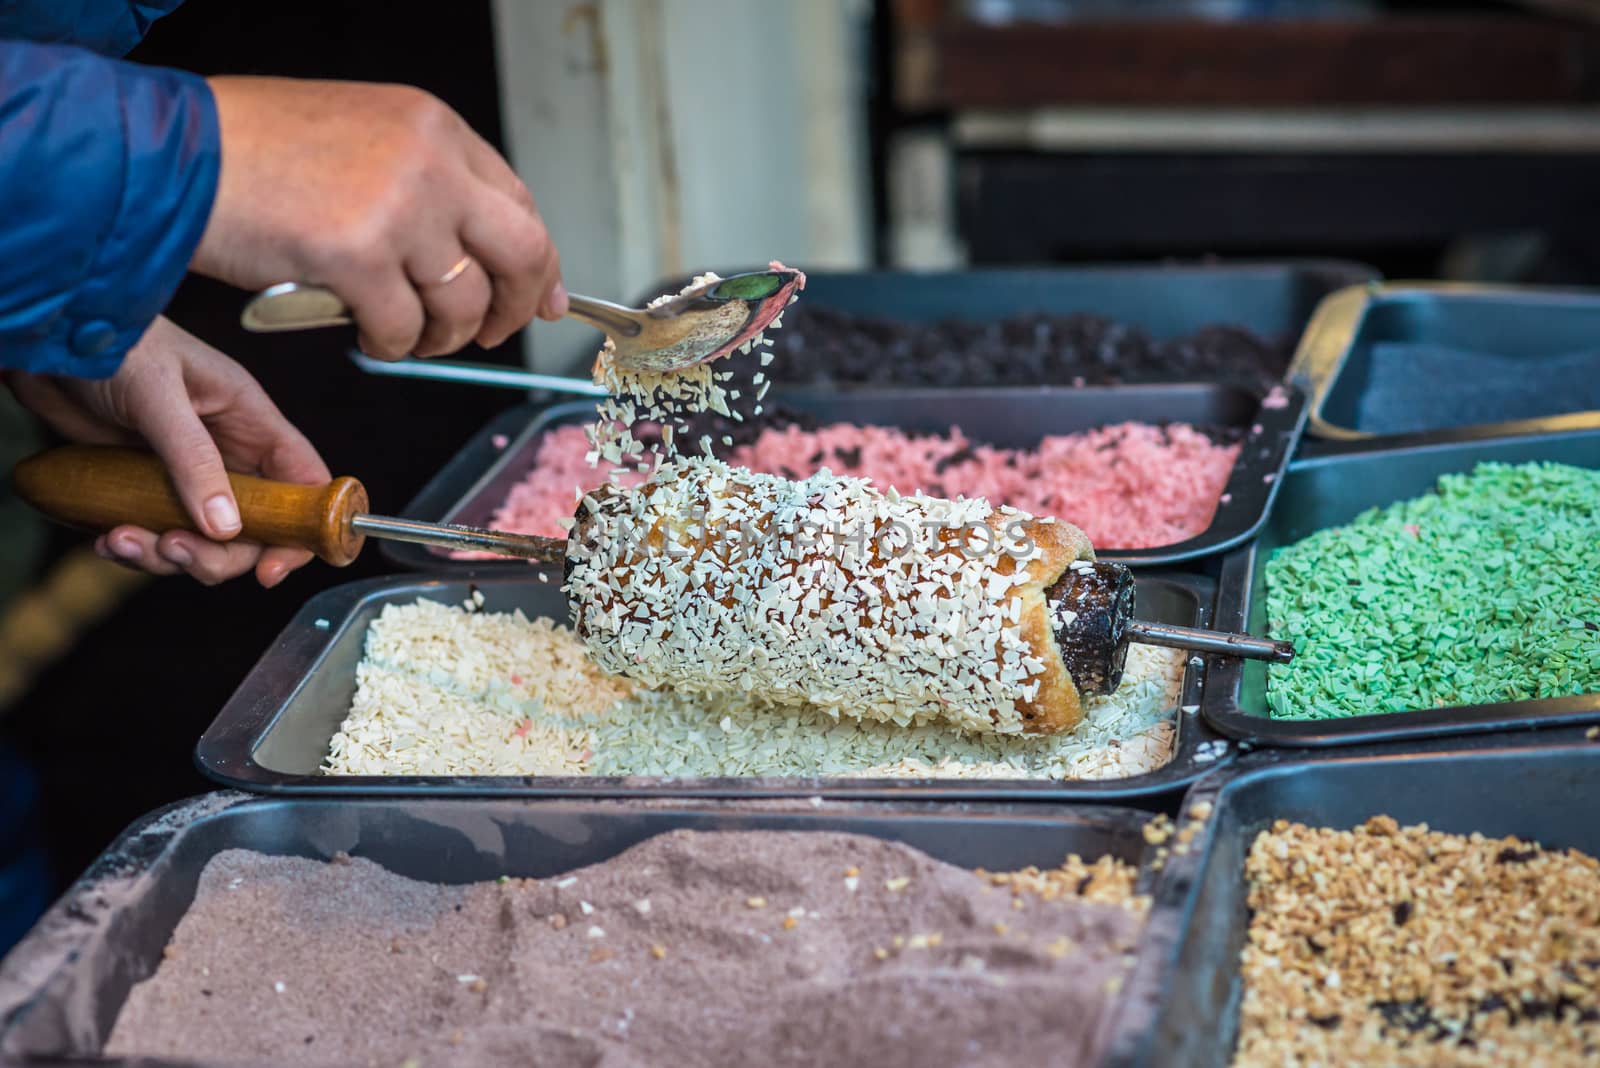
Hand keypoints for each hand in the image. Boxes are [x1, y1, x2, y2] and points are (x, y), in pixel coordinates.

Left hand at [5, 317, 329, 586]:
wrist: (50, 340)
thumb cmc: (115, 342)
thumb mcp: (159, 396)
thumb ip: (193, 459)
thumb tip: (225, 524)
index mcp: (250, 421)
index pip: (302, 483)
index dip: (301, 530)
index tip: (272, 569)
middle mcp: (227, 453)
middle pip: (252, 529)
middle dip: (217, 554)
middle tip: (175, 550)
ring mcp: (186, 474)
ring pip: (201, 540)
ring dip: (165, 555)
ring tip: (123, 540)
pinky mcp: (146, 487)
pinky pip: (155, 535)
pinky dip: (134, 548)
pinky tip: (108, 537)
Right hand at [193, 76, 565, 358]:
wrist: (172, 158)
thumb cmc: (252, 153)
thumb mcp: (361, 141)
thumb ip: (427, 186)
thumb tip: (484, 252)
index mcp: (433, 127)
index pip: (519, 202)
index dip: (537, 262)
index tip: (542, 299)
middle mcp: (428, 161)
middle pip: (522, 252)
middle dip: (515, 307)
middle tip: (490, 334)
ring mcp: (397, 207)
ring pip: (463, 302)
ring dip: (440, 336)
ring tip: (406, 336)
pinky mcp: (357, 256)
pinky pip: (403, 329)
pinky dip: (389, 345)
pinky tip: (365, 334)